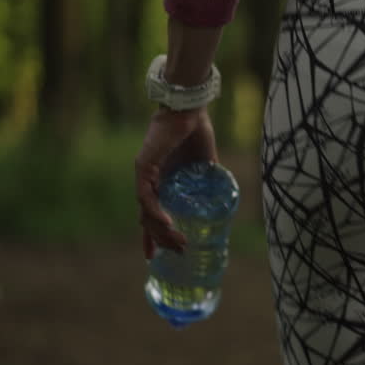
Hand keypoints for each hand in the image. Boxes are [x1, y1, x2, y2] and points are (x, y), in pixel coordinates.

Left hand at [134, 106, 217, 258]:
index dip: (154, 235)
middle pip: (147, 218)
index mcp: (161, 181)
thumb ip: (208, 179)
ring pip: (145, 211)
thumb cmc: (197, 130)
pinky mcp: (143, 167)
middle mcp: (148, 180)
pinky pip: (146, 196)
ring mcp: (144, 174)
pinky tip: (167, 223)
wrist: (191, 109)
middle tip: (178, 251)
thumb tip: (221, 197)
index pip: (152, 214)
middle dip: (162, 238)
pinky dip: (155, 212)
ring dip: (161, 229)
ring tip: (178, 241)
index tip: (159, 255)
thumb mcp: (205, 163)